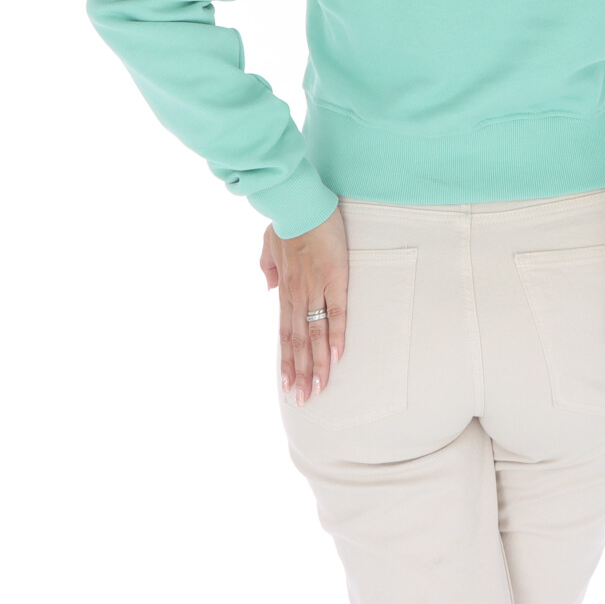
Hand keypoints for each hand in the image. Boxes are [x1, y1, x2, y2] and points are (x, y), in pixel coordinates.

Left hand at [259, 207, 347, 406]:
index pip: (285, 333)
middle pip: (298, 341)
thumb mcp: (267, 245)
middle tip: (303, 401)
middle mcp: (297, 294)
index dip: (287, 361)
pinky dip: (336, 334)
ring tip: (319, 390)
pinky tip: (336, 356)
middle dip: (300, 373)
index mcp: (285, 289)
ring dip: (317, 363)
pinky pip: (337, 311)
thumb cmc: (287, 220)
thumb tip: (269, 289)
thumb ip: (267, 269)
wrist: (299, 202)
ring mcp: (316, 287)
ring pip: (315, 333)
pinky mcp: (336, 277)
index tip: (287, 385)